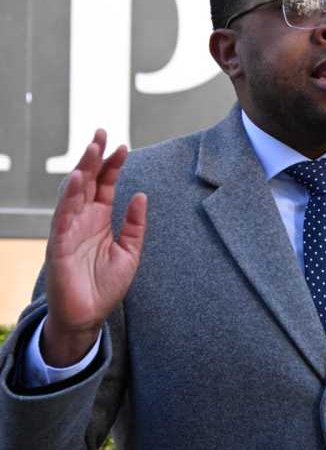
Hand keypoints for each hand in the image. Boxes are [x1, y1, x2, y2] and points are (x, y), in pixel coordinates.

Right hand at [42, 129, 147, 366]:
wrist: (88, 316)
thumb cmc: (106, 286)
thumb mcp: (130, 252)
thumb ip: (135, 225)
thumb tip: (142, 195)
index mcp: (100, 219)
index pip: (105, 185)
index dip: (113, 165)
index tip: (123, 146)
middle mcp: (83, 220)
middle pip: (88, 182)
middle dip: (94, 157)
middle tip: (102, 133)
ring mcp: (69, 229)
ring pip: (74, 193)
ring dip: (82, 169)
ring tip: (92, 148)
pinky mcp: (59, 243)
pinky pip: (63, 216)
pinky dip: (70, 197)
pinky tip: (77, 179)